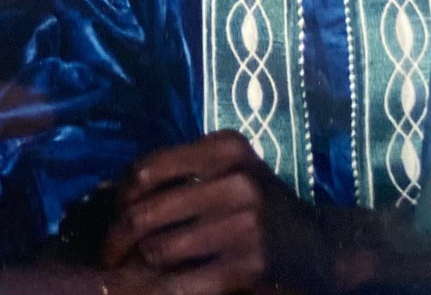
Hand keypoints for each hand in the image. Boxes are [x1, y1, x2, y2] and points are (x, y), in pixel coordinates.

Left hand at [100, 131, 330, 294]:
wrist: (324, 247)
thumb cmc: (263, 208)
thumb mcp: (230, 173)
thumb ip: (180, 176)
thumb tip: (108, 197)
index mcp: (227, 149)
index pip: (147, 170)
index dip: (117, 199)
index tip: (109, 218)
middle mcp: (238, 180)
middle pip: (145, 212)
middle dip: (115, 240)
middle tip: (106, 257)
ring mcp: (246, 225)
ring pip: (158, 250)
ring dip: (133, 268)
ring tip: (126, 275)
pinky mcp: (250, 266)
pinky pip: (183, 282)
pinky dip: (158, 289)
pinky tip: (153, 290)